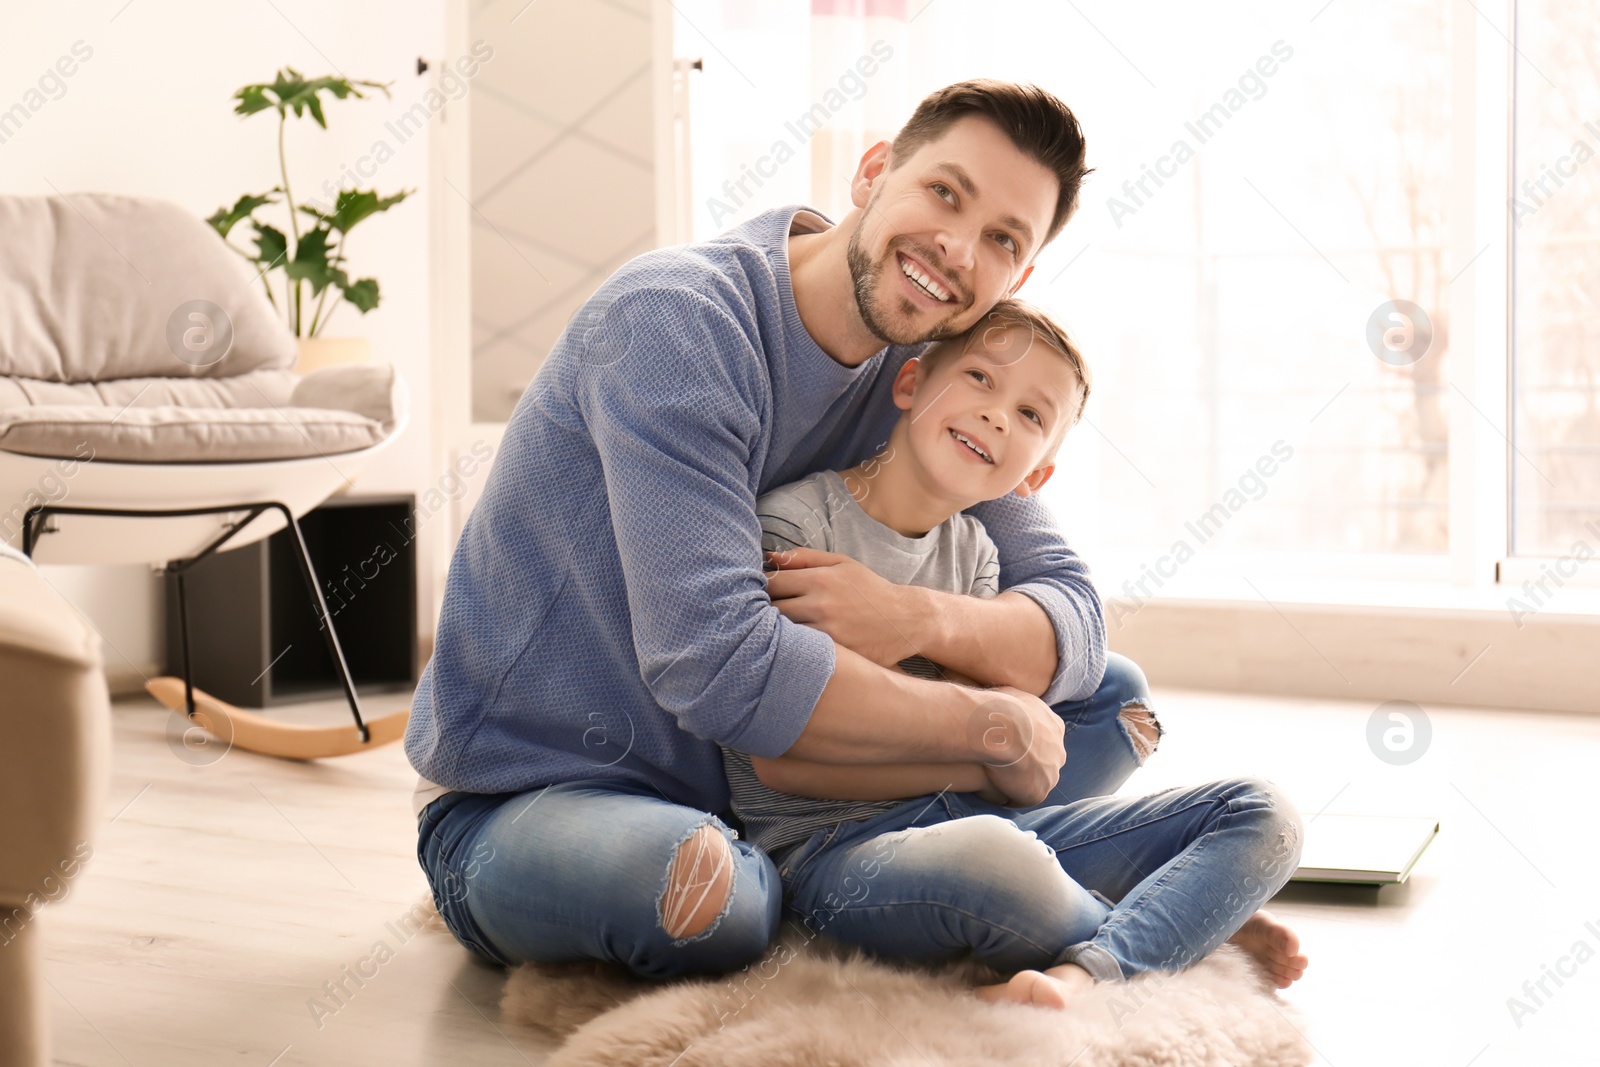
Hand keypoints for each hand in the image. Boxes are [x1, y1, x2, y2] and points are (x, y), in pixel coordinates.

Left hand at [764, 546, 923, 667]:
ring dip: (776, 632)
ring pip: (784, 633)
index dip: (762, 588)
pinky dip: (794, 648)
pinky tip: (797, 645)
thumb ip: (805, 558)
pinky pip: (801, 651)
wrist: (906, 620)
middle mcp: (821, 605)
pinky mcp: (834, 654)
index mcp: (820, 579)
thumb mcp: (842, 564)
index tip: (764, 593)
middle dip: (765, 611)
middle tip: (765, 614)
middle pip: (772, 610)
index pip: (772, 582)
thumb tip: (770, 557)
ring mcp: (827, 632)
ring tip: (777, 631)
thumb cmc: (870, 590)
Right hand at [966, 685, 1065, 806]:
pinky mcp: (1038, 793)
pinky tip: (992, 789)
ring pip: (1034, 781)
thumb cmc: (999, 707)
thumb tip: (1004, 699)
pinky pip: (1022, 799)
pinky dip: (1009, 796)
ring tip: (994, 778)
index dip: (1026, 741)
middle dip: (1028, 763)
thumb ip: (1017, 702)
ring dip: (1019, 782)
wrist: (999, 728)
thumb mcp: (1012, 694)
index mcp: (1054, 726)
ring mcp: (1050, 774)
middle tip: (1001, 762)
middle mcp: (1058, 751)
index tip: (1009, 742)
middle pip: (1044, 762)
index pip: (1045, 738)